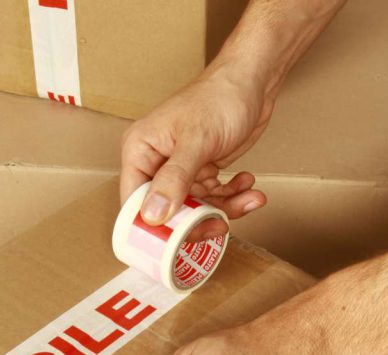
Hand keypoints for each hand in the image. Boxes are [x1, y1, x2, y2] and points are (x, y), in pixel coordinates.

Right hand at [120, 65, 275, 241]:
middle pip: (166, 211)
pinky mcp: (202, 171)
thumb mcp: (197, 140)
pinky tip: (248, 184)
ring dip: (224, 208)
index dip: (154, 225)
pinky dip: (233, 197)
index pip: (134, 201)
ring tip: (250, 197)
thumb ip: (174, 179)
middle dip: (197, 220)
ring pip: (194, 208)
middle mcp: (155, 162)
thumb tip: (152, 216)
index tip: (178, 240)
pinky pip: (212, 198)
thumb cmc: (219, 98)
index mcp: (140, 151)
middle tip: (221, 223)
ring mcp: (180, 169)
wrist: (253, 81)